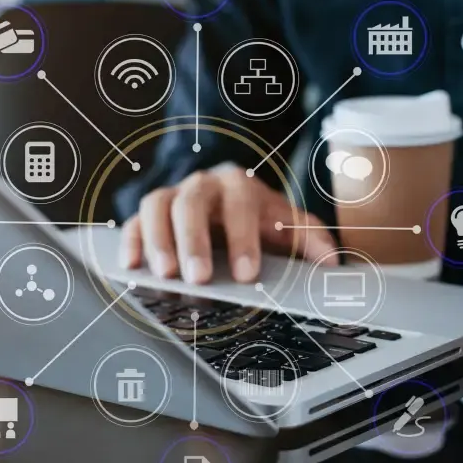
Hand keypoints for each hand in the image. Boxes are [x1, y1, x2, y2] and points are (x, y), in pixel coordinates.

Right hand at [118, 165, 338, 283]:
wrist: (233, 208)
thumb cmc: (263, 221)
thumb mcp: (291, 227)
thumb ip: (312, 239)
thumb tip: (332, 262)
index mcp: (241, 185)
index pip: (241, 204)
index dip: (243, 238)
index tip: (247, 274)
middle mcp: (203, 185)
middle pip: (192, 202)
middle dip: (195, 241)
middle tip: (200, 277)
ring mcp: (173, 196)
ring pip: (157, 206)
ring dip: (159, 240)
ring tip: (165, 275)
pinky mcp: (150, 215)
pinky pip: (133, 221)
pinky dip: (131, 241)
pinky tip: (131, 266)